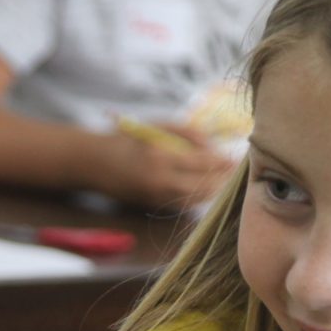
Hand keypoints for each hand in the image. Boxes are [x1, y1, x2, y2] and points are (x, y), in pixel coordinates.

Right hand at [93, 125, 235, 211]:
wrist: (95, 163)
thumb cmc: (128, 138)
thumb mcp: (155, 125)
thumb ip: (186, 131)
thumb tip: (212, 144)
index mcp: (160, 156)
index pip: (201, 162)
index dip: (220, 160)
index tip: (234, 156)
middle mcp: (159, 180)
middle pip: (202, 185)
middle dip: (221, 178)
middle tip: (235, 170)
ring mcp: (156, 196)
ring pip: (195, 198)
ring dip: (213, 190)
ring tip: (225, 179)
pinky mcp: (153, 205)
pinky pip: (184, 204)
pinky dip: (199, 197)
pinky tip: (208, 188)